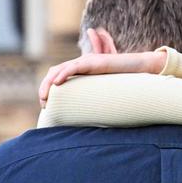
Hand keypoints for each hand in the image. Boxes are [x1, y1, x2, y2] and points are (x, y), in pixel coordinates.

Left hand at [38, 51, 166, 106]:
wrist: (139, 68)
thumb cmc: (124, 82)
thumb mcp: (104, 92)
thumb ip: (94, 100)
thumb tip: (88, 121)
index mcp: (82, 70)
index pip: (59, 75)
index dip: (49, 88)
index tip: (46, 105)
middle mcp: (81, 63)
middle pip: (55, 72)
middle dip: (45, 87)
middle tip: (43, 103)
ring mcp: (86, 61)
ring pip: (60, 69)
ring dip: (50, 83)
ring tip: (45, 96)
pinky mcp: (92, 62)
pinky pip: (74, 67)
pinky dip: (63, 74)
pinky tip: (57, 84)